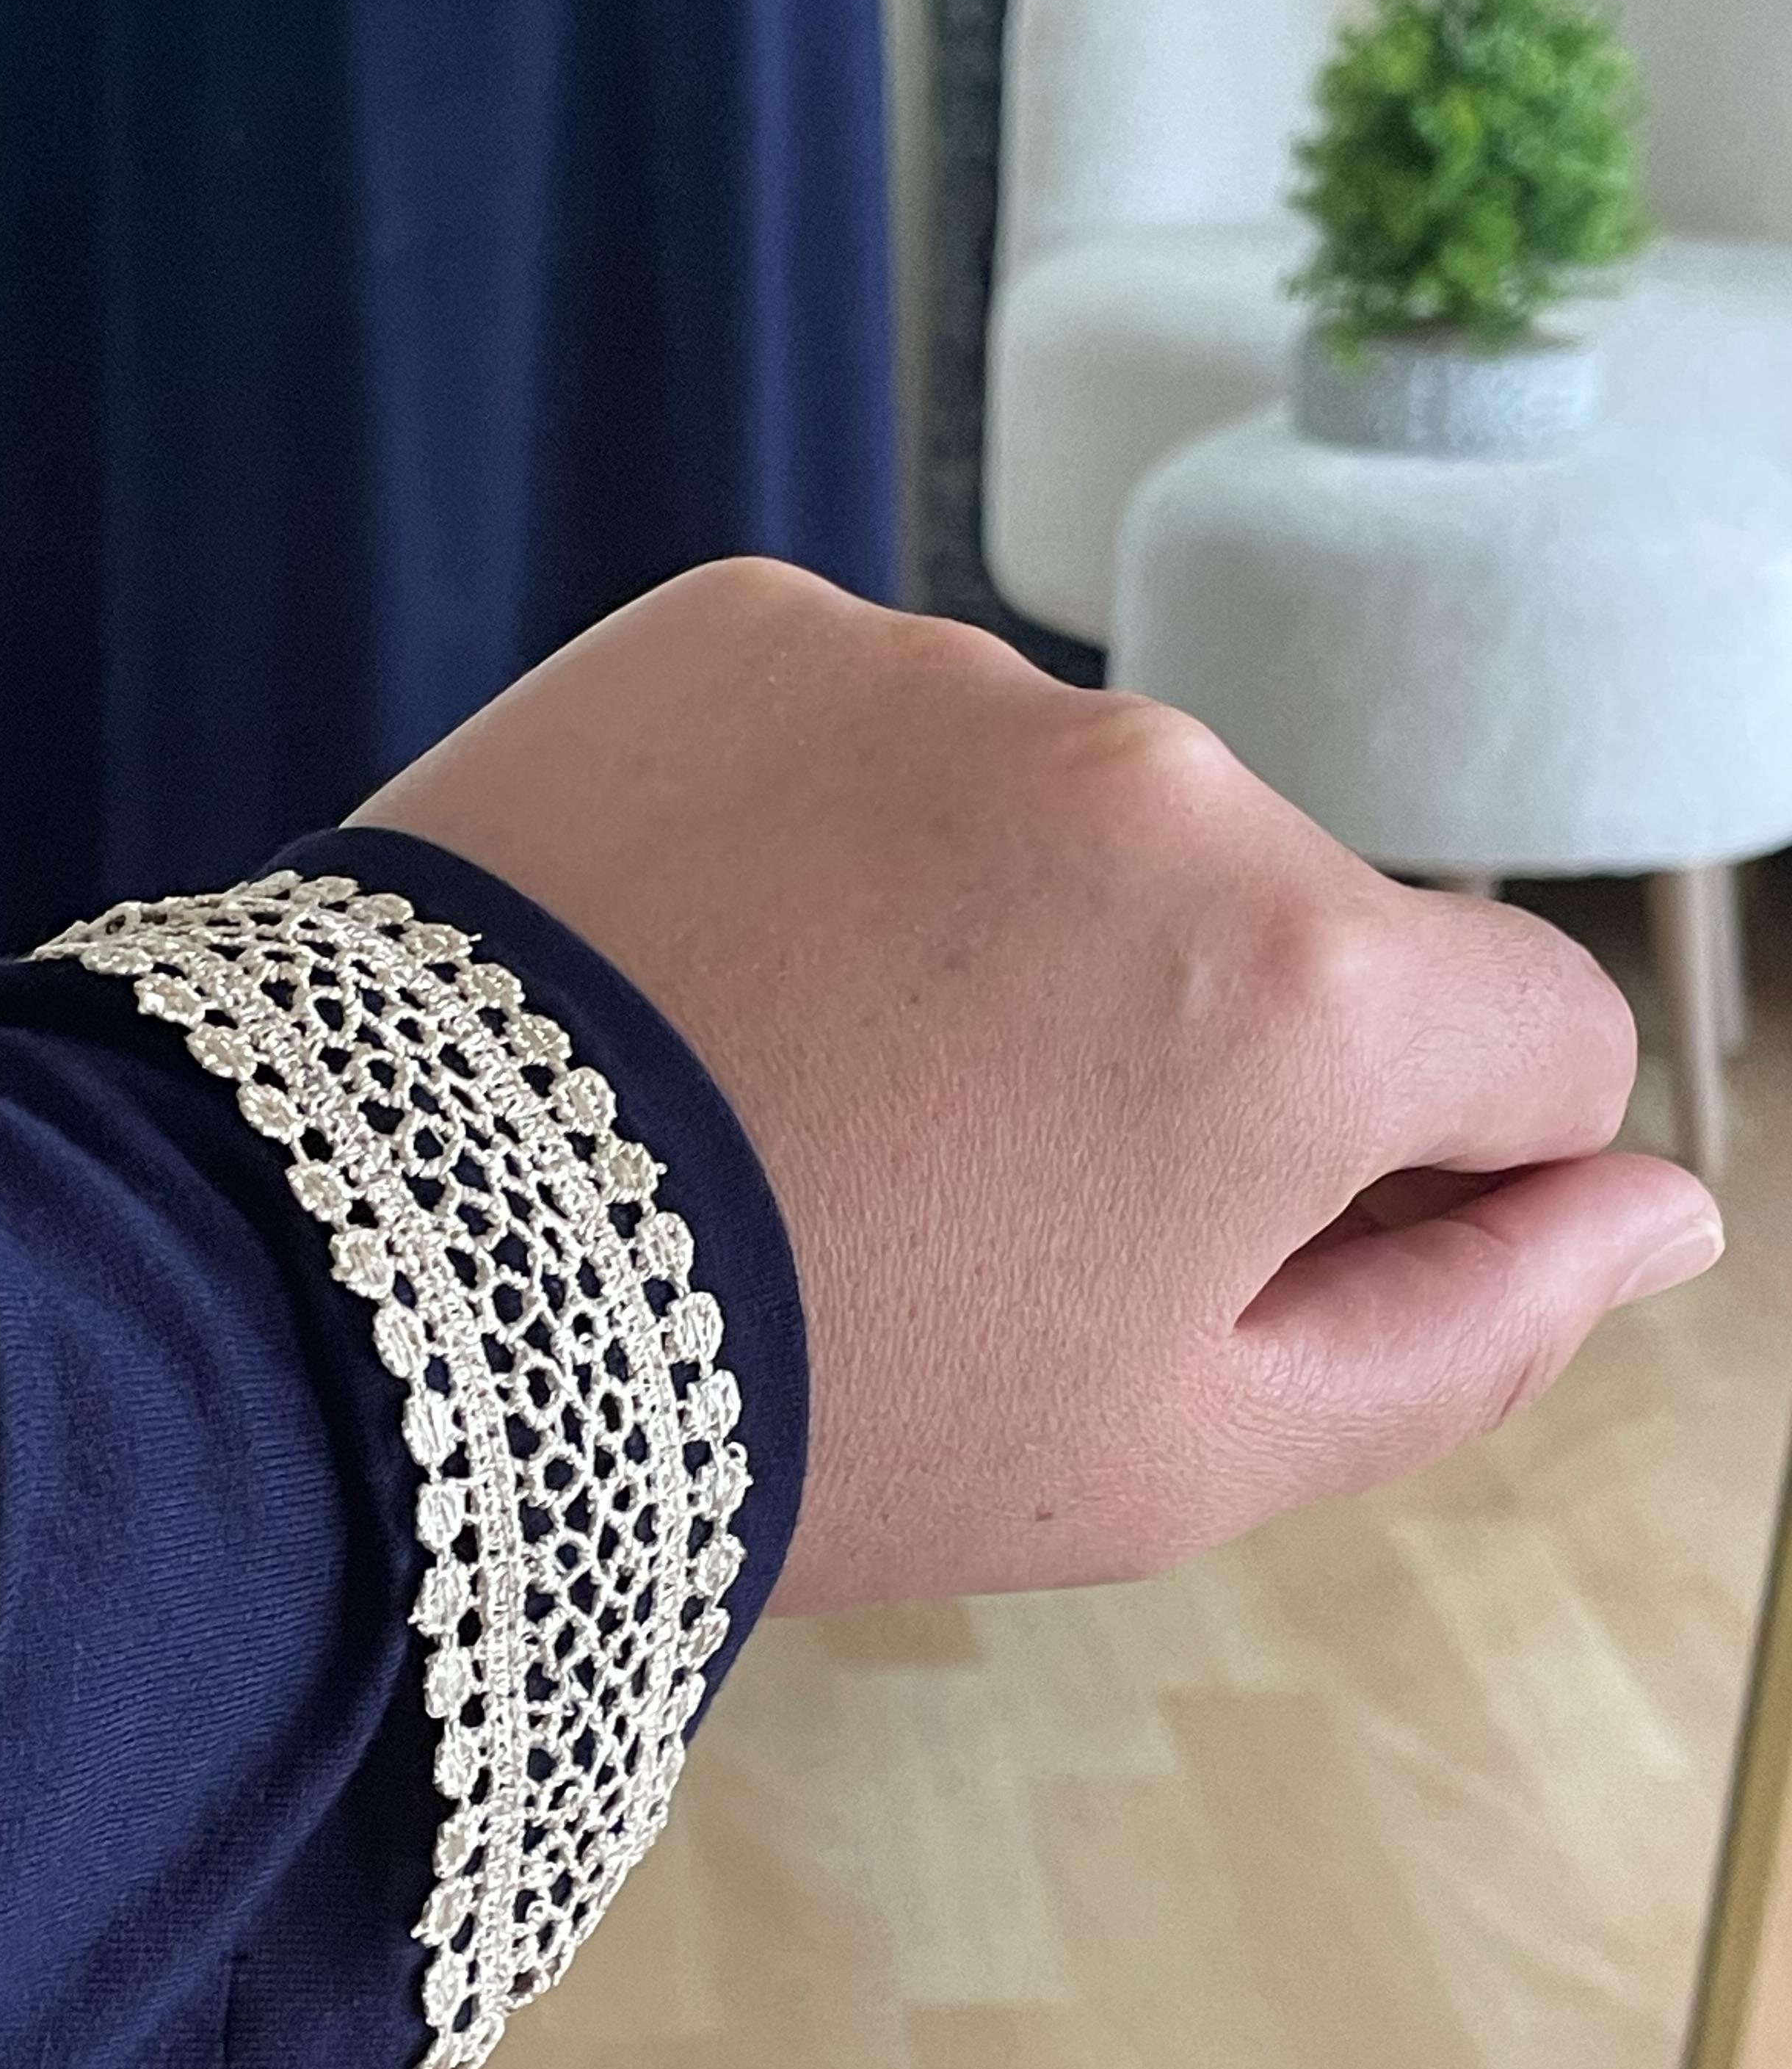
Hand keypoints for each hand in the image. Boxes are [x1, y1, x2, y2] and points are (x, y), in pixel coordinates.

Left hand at [356, 559, 1722, 1614]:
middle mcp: (1156, 773)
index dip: (1433, 1158)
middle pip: (1291, 914)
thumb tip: (1663, 1209)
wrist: (405, 1277)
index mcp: (1304, 985)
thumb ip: (1475, 1329)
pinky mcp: (747, 617)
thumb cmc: (821, 1401)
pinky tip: (718, 969)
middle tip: (971, 1195)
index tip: (1259, 1228)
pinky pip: (878, 726)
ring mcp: (936, 668)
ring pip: (1077, 815)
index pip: (1533, 1032)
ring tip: (816, 1084)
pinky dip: (839, 834)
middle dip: (1200, 1042)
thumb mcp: (1184, 1451)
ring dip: (1012, 930)